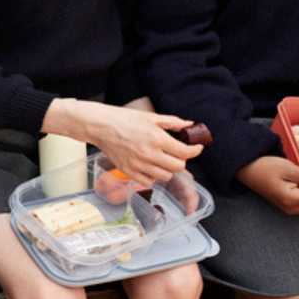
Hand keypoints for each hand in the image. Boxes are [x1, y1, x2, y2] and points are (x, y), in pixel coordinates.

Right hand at [43, 99, 203, 186]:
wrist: (101, 127)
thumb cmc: (124, 119)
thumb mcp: (151, 117)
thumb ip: (173, 122)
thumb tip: (190, 125)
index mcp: (157, 139)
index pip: (185, 152)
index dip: (195, 150)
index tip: (197, 147)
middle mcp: (150, 154)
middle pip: (178, 167)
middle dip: (182, 161)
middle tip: (179, 154)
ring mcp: (138, 165)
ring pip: (165, 176)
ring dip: (168, 169)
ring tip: (164, 161)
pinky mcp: (128, 171)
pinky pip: (148, 182)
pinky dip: (153, 177)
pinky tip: (151, 167)